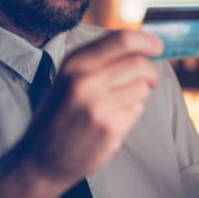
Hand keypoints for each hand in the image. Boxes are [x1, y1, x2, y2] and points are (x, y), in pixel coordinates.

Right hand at [23, 31, 162, 188]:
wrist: (40, 157)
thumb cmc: (60, 113)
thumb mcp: (69, 77)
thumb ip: (100, 59)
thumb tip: (143, 46)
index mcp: (75, 62)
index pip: (123, 40)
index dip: (147, 41)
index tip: (158, 46)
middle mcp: (84, 81)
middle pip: (139, 64)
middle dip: (151, 71)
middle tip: (151, 79)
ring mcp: (97, 106)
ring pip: (141, 87)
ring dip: (140, 93)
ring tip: (120, 102)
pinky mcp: (109, 129)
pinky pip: (137, 110)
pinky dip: (132, 112)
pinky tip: (113, 119)